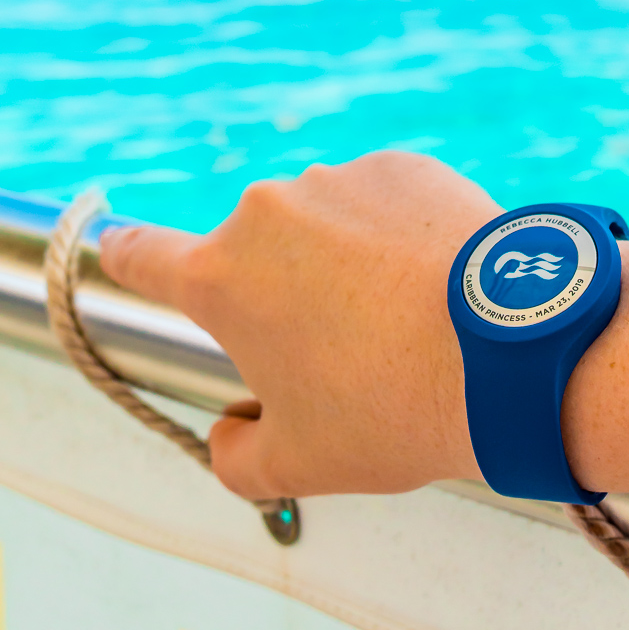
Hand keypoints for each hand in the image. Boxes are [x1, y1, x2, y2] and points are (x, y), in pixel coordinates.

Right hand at [99, 151, 499, 499]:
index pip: (140, 256)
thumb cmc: (391, 409)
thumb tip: (227, 435)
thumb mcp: (300, 463)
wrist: (504, 352)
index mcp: (222, 279)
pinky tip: (435, 285)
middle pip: (254, 253)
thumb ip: (237, 456)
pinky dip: (398, 235)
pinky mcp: (402, 166)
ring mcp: (337, 180)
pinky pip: (383, 203)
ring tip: (402, 322)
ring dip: (343, 262)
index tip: (124, 254)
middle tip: (336, 352)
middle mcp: (268, 212)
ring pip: (323, 226)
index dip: (128, 260)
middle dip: (280, 294)